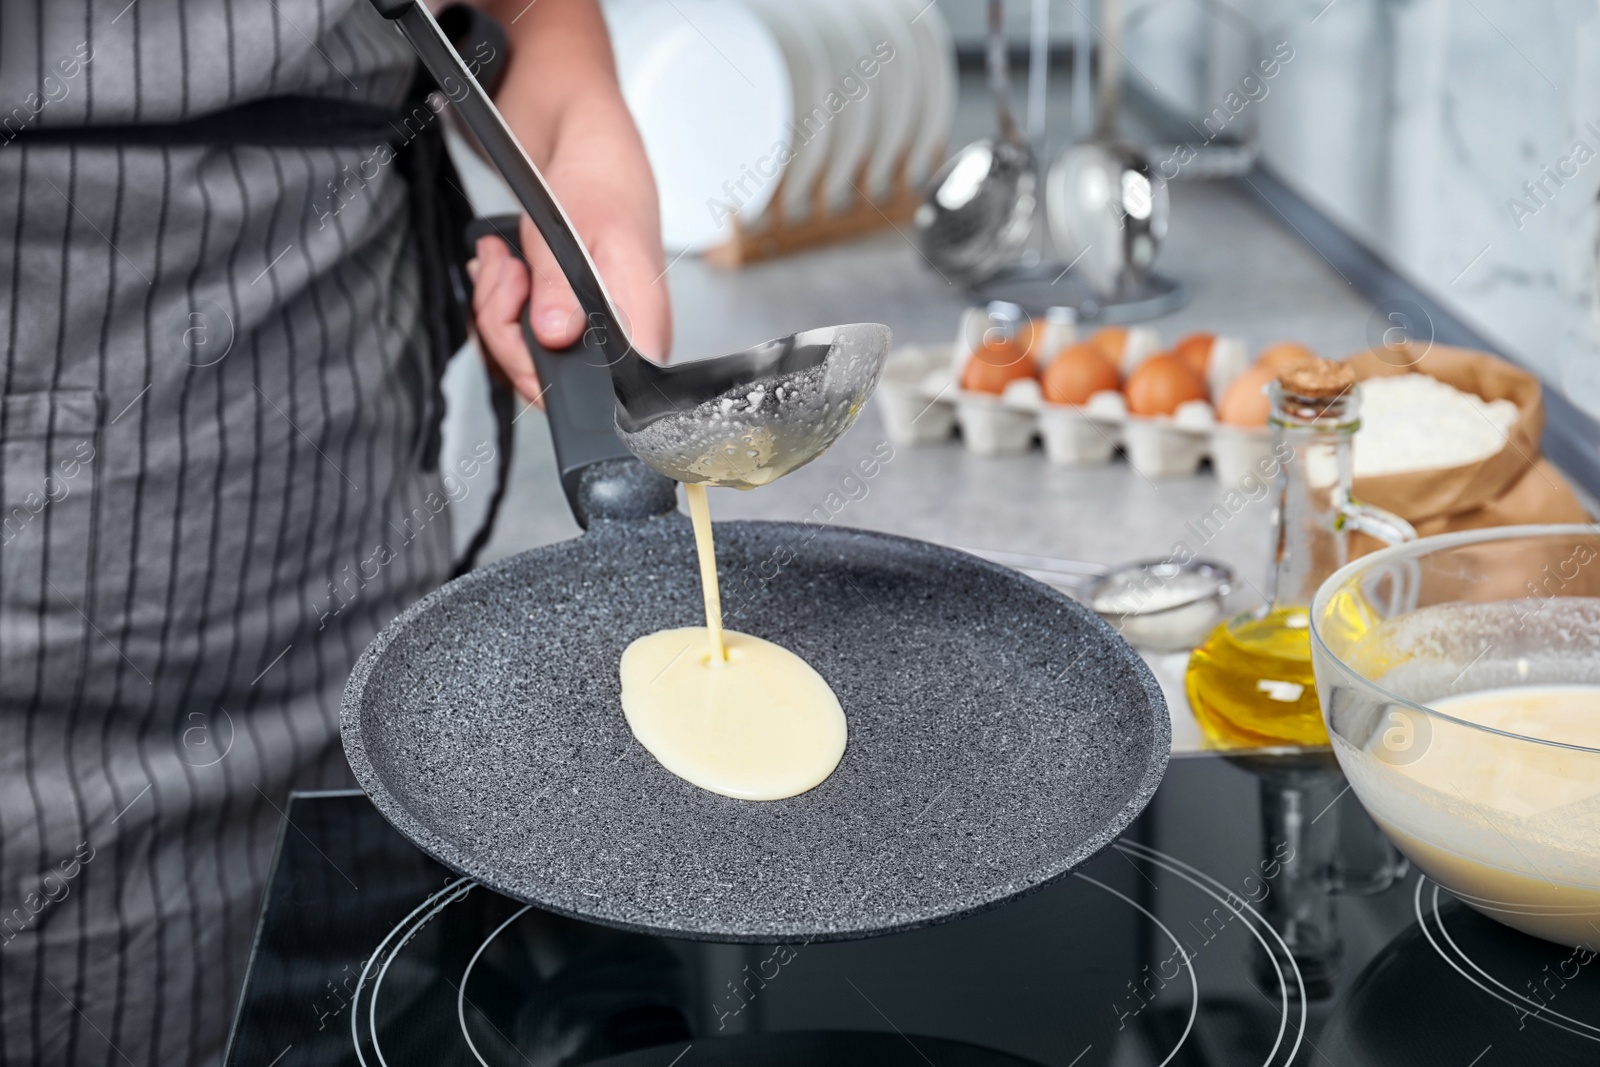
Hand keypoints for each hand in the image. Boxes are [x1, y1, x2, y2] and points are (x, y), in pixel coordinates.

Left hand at [469, 100, 670, 406]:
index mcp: (641, 327)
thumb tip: (556, 334)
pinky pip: (518, 342)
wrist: (593, 157)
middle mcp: (621, 345)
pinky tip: (505, 271)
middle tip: (508, 273)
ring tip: (504, 261)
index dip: (540, 369)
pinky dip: (498, 306)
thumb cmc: (602, 186)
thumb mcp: (573, 228)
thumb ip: (561, 286)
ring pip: (523, 362)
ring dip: (496, 309)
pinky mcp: (568, 331)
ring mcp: (592, 340)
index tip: (521, 316)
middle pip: (544, 381)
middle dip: (503, 326)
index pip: (594, 394)